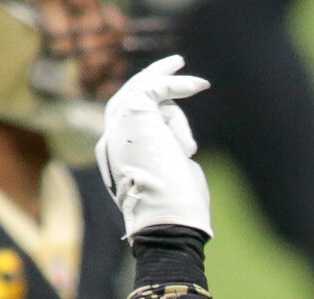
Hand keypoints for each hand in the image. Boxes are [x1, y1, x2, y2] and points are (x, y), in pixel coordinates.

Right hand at [96, 55, 211, 238]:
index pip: (130, 123)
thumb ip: (171, 163)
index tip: (173, 101)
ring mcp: (118, 125)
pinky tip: (201, 85)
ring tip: (184, 155)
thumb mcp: (173, 183)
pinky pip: (156, 87)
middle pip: (134, 99)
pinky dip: (179, 83)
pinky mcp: (132, 112)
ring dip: (178, 125)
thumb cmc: (179, 213)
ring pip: (152, 99)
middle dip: (156, 81)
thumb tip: (184, 154)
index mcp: (116, 161)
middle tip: (178, 62)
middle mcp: (112, 141)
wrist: (168, 221)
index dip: (155, 111)